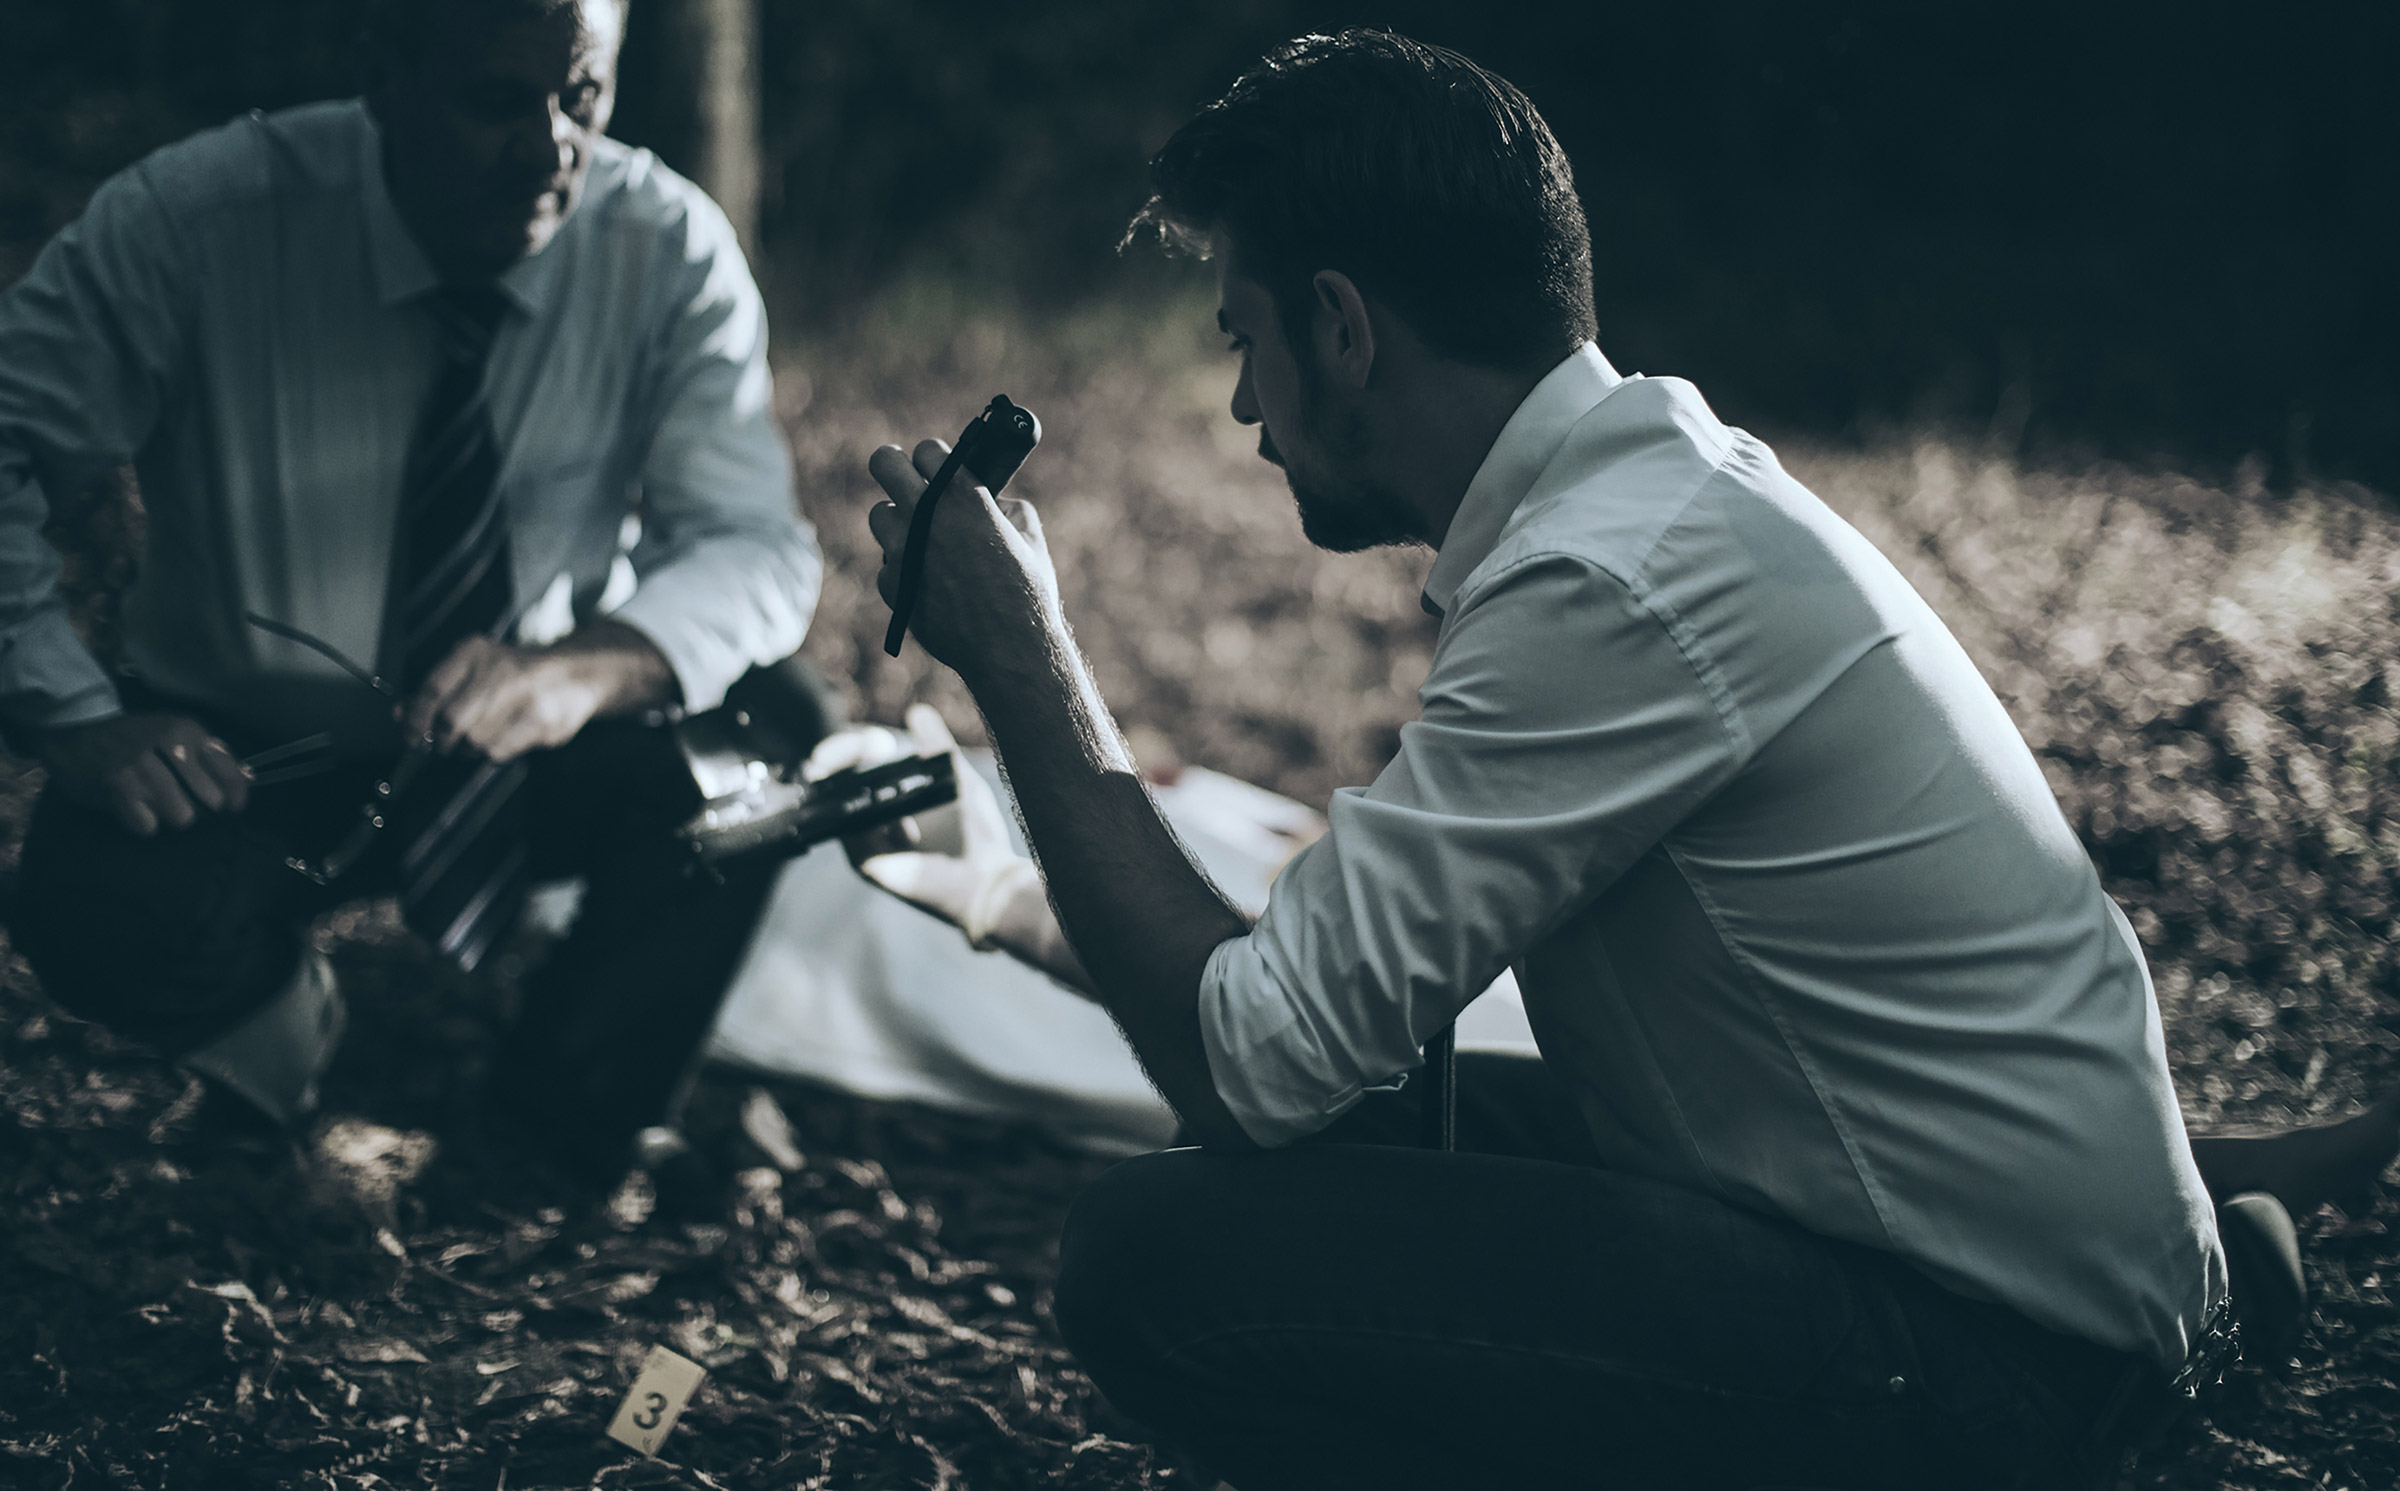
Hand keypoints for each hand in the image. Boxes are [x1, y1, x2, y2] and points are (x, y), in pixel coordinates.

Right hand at [36, 712, 249, 835]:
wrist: (77, 732)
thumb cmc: (135, 738)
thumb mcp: (178, 735)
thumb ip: (211, 757)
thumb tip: (247, 782)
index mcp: (189, 731)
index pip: (231, 774)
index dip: (235, 797)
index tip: (231, 807)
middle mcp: (171, 744)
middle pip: (211, 802)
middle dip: (199, 807)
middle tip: (179, 801)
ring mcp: (144, 765)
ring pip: (181, 816)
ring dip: (168, 815)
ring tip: (152, 802)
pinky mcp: (119, 786)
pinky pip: (148, 826)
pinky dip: (142, 823)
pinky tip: (133, 809)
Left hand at [401, 622, 674, 762]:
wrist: (578, 673)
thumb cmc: (518, 674)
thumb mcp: (476, 669)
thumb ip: (438, 691)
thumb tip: (401, 715)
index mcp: (476, 652)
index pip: (432, 689)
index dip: (415, 718)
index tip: (411, 735)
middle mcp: (499, 670)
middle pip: (451, 721)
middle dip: (442, 740)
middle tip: (444, 743)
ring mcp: (524, 695)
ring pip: (474, 741)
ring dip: (468, 749)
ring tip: (477, 740)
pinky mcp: (541, 721)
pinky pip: (498, 751)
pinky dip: (492, 753)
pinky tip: (500, 740)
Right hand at [808, 705, 1025, 929]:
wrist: (985, 878)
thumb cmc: (976, 833)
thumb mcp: (955, 777)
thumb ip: (936, 745)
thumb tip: (917, 711)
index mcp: (891, 794)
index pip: (856, 762)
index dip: (852, 746)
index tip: (868, 741)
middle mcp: (872, 817)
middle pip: (836, 778)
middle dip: (837, 756)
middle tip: (851, 749)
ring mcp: (865, 841)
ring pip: (836, 801)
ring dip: (848, 779)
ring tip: (862, 771)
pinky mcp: (864, 863)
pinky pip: (847, 831)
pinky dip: (863, 815)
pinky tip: (890, 811)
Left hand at [865, 439, 1058, 674]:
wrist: (1010, 649)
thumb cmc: (1027, 591)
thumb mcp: (1030, 535)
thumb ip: (1004, 505)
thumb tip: (991, 499)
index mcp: (962, 495)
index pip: (926, 450)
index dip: (933, 458)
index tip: (935, 467)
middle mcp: (926, 515)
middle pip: (884, 463)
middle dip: (894, 465)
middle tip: (903, 476)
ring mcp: (903, 550)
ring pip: (880, 513)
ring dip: (898, 520)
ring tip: (919, 534)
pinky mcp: (892, 584)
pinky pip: (888, 562)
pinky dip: (904, 567)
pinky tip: (928, 579)